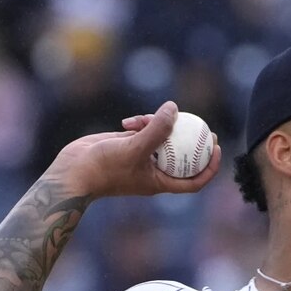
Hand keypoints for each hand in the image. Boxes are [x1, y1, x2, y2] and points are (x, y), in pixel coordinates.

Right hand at [46, 101, 220, 198]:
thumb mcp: (135, 148)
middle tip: (202, 124)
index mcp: (160, 182)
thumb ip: (156, 129)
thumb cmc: (105, 168)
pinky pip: (143, 131)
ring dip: (157, 125)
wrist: (74, 170)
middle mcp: (153, 170)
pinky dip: (139, 123)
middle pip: (182, 156)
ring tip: (144, 120)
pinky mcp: (128, 145)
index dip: (209, 167)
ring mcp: (141, 157)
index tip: (216, 148)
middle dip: (193, 140)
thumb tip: (174, 108)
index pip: (194, 180)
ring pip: (161, 138)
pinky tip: (128, 122)